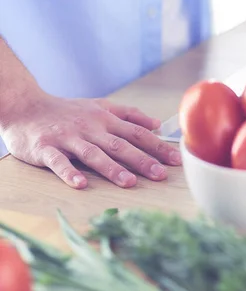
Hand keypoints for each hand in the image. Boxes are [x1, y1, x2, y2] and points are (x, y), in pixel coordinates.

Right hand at [0, 93, 180, 188]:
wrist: (25, 106)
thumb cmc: (67, 111)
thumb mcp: (100, 106)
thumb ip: (129, 114)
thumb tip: (156, 123)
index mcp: (106, 120)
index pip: (137, 134)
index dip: (157, 147)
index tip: (176, 161)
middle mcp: (90, 128)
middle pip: (120, 145)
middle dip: (142, 160)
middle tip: (160, 175)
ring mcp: (68, 138)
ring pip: (93, 154)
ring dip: (111, 168)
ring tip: (128, 182)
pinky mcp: (46, 148)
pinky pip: (58, 161)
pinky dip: (69, 172)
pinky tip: (80, 184)